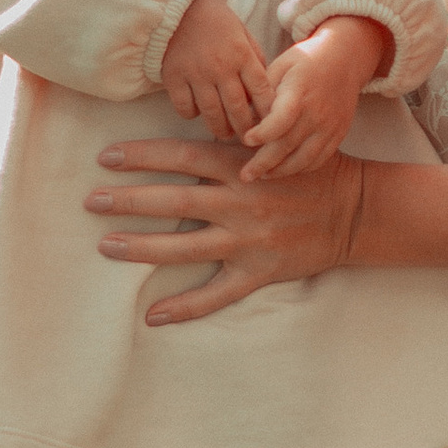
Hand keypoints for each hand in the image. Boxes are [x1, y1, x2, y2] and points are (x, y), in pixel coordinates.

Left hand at [88, 136, 364, 322]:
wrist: (357, 208)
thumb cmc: (312, 170)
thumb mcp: (273, 144)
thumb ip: (233, 141)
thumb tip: (187, 132)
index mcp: (241, 165)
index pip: (180, 156)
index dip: (140, 156)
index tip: (106, 158)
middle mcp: (240, 201)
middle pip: (172, 201)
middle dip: (127, 200)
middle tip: (90, 200)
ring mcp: (248, 240)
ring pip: (183, 247)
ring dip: (140, 247)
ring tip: (105, 244)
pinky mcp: (259, 271)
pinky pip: (215, 294)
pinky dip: (184, 307)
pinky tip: (152, 315)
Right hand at [160, 0, 272, 142]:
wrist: (178, 4)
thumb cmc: (215, 20)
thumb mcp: (242, 32)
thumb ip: (255, 57)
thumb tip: (266, 85)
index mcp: (242, 54)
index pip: (262, 90)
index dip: (269, 112)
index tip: (272, 126)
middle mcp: (221, 66)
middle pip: (238, 108)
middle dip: (246, 129)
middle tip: (249, 140)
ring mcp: (196, 73)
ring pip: (212, 113)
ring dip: (221, 129)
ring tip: (225, 134)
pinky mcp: (174, 77)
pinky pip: (185, 107)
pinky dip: (192, 114)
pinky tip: (197, 112)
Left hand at [241, 14, 390, 181]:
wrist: (345, 59)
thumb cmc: (305, 61)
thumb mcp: (280, 66)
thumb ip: (263, 92)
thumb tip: (244, 117)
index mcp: (299, 91)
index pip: (281, 118)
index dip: (263, 133)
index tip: (246, 140)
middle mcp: (316, 112)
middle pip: (288, 144)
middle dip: (263, 163)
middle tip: (245, 176)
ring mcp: (330, 126)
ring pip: (304, 158)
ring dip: (281, 171)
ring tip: (262, 176)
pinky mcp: (338, 134)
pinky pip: (319, 159)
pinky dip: (301, 169)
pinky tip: (285, 170)